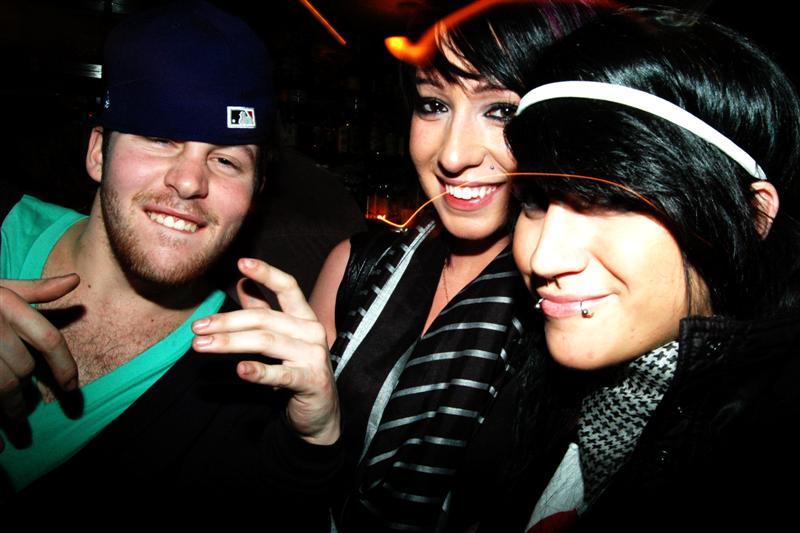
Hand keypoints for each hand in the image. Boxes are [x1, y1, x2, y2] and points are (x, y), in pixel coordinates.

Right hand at [0, 274, 79, 450]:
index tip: (72, 388)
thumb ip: (35, 289)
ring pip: (3, 388)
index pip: (49, 339)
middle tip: (26, 407)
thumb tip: (74, 279)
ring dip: (10, 409)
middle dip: (27, 391)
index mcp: (6, 305)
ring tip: (14, 420)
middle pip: (23, 369)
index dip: (65, 366)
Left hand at [191, 258, 339, 444]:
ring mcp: (314, 356)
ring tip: (202, 346)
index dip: (266, 273)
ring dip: (230, 343)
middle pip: (266, 318)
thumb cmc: (298, 368)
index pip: (288, 288)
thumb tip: (243, 283)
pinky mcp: (311, 381)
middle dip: (227, 321)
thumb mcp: (282, 337)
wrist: (321, 411)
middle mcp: (312, 331)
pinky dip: (259, 371)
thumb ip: (264, 311)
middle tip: (197, 327)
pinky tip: (241, 370)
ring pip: (267, 341)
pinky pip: (281, 374)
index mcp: (304, 317)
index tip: (241, 263)